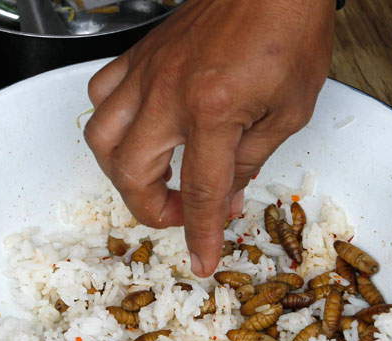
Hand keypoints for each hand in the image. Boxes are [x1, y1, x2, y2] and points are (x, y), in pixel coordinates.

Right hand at [84, 0, 334, 275]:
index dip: (200, 234)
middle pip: (133, 172)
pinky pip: (101, 93)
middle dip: (151, 208)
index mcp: (213, 109)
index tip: (201, 259)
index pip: (201, 191)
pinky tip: (135, 129)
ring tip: (151, 179)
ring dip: (121, 171)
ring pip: (101, 136)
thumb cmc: (290, 30)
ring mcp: (148, 71)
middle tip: (179, 213)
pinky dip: (110, 122)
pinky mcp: (141, 55)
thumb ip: (251, 160)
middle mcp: (169, 92)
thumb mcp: (288, 111)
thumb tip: (227, 197)